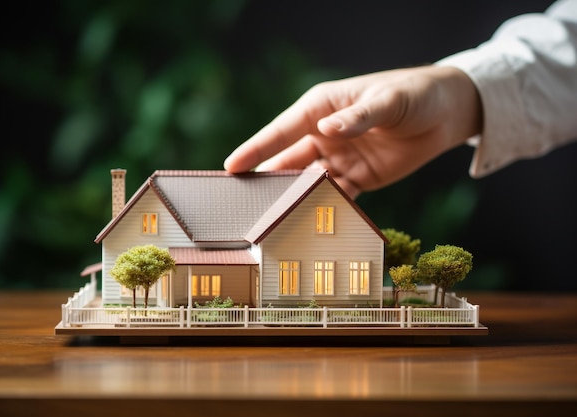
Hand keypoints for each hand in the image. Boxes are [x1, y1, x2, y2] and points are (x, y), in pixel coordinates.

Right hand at [224, 65, 481, 198]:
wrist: (447, 112)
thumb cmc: (413, 94)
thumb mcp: (388, 100)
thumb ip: (359, 117)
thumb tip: (328, 131)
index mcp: (322, 108)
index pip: (282, 130)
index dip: (256, 148)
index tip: (232, 167)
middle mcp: (324, 134)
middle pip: (288, 160)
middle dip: (267, 180)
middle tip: (244, 202)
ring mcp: (339, 158)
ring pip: (308, 182)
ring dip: (294, 199)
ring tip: (274, 219)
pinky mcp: (358, 177)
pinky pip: (337, 196)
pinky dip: (326, 208)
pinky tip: (313, 222)